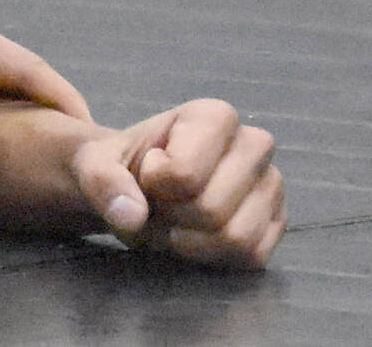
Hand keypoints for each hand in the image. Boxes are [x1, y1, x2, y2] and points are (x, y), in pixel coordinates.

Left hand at [74, 98, 284, 268]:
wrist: (136, 187)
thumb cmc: (122, 167)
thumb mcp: (95, 165)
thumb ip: (103, 182)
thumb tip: (129, 215)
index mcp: (214, 115)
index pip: (184, 174)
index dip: (153, 183)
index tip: (146, 170)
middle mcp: (254, 145)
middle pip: (210, 210)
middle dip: (169, 218)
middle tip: (152, 204)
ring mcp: (271, 185)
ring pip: (235, 238)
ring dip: (187, 242)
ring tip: (169, 219)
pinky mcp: (275, 223)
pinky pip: (250, 256)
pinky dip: (211, 256)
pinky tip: (192, 235)